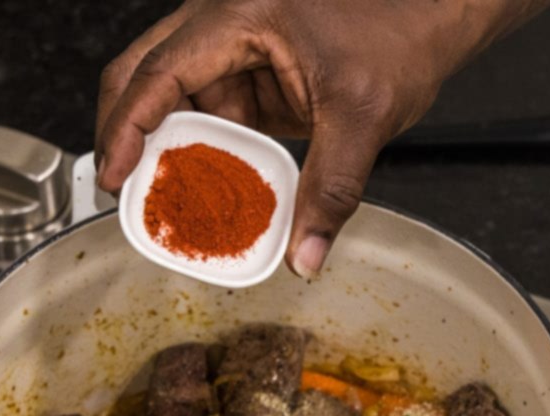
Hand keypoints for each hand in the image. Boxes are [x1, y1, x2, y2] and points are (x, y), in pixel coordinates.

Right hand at [96, 0, 541, 277]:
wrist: (434, 10)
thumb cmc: (403, 29)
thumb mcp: (365, 115)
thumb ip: (332, 189)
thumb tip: (306, 255)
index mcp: (239, 15)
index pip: (158, 71)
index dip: (126, 127)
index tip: (114, 176)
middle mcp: (224, 24)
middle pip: (143, 75)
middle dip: (126, 135)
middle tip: (122, 194)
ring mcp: (234, 48)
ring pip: (176, 100)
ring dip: (171, 152)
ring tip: (167, 207)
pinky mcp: (252, 74)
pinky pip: (213, 115)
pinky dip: (207, 155)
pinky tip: (210, 194)